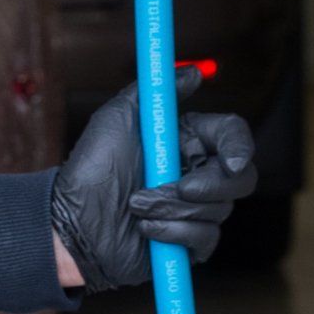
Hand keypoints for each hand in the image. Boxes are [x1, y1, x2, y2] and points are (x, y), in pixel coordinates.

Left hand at [50, 71, 256, 293]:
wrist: (72, 221)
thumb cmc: (91, 169)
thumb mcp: (116, 119)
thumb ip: (153, 93)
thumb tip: (192, 71)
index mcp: (185, 141)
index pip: (232, 135)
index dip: (239, 146)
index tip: (228, 161)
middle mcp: (196, 173)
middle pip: (241, 178)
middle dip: (212, 185)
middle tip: (181, 188)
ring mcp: (194, 210)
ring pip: (219, 209)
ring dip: (173, 208)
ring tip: (136, 205)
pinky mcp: (189, 242)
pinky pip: (205, 238)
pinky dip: (172, 232)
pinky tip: (144, 229)